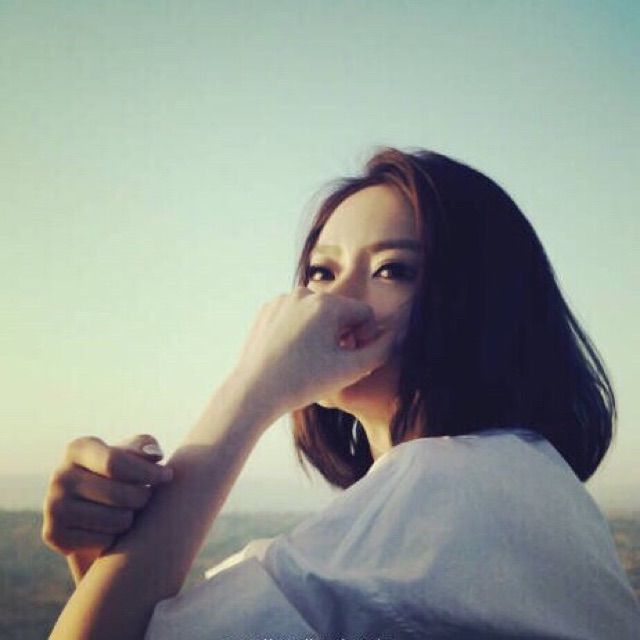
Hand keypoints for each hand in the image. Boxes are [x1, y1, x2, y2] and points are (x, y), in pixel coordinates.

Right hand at [41, 434, 172, 575]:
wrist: (96, 504)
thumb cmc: (125, 471)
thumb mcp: (136, 452)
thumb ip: (147, 447)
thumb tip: (154, 456)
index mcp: (79, 449)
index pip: (115, 462)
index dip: (148, 472)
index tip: (167, 476)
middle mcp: (59, 475)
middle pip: (120, 494)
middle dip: (144, 497)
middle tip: (146, 495)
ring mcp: (52, 506)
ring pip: (116, 520)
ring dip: (131, 518)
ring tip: (128, 509)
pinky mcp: (53, 534)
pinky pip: (103, 541)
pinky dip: (115, 537)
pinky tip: (110, 526)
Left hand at [231, 286, 406, 416]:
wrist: (254, 392)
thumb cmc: (302, 381)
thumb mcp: (351, 370)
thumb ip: (381, 350)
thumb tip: (397, 335)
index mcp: (327, 304)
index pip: (364, 313)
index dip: (365, 338)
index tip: (352, 359)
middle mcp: (304, 293)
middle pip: (340, 311)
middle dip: (343, 334)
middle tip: (333, 362)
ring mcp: (282, 300)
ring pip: (317, 313)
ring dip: (323, 332)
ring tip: (313, 360)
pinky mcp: (267, 310)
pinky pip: (295, 315)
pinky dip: (301, 330)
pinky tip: (294, 354)